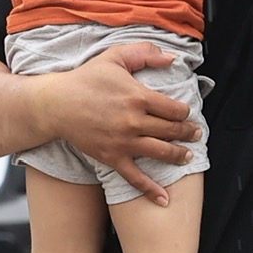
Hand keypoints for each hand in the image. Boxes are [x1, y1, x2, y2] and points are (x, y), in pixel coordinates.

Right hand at [31, 42, 198, 204]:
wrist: (56, 104)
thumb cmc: (85, 79)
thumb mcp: (114, 56)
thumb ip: (145, 53)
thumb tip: (171, 58)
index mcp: (138, 96)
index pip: (175, 108)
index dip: (185, 112)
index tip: (186, 113)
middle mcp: (134, 121)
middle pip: (172, 130)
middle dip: (188, 133)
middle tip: (196, 134)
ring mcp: (124, 142)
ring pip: (161, 152)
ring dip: (179, 155)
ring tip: (187, 156)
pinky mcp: (112, 157)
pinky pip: (135, 177)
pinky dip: (151, 190)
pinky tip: (164, 199)